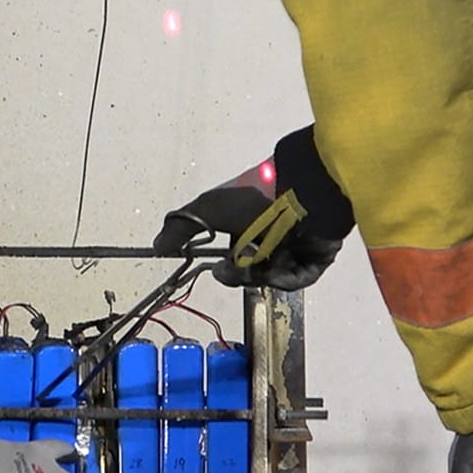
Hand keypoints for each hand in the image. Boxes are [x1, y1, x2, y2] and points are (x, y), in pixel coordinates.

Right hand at [151, 126, 352, 290]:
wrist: (296, 194)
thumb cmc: (251, 199)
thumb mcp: (207, 210)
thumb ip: (180, 228)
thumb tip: (156, 248)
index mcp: (248, 227)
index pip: (235, 259)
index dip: (226, 269)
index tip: (214, 268)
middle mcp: (272, 237)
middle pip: (252, 272)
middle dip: (240, 274)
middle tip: (233, 268)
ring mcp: (296, 248)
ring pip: (273, 277)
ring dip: (260, 274)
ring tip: (257, 265)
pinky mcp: (316, 258)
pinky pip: (299, 278)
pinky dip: (286, 277)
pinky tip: (277, 270)